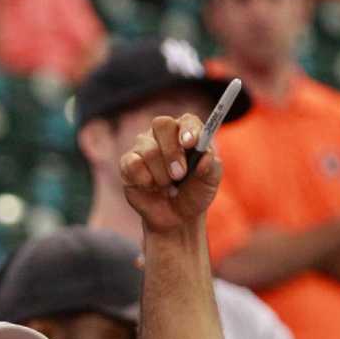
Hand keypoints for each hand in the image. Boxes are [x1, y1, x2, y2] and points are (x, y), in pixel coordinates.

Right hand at [117, 112, 218, 234]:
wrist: (175, 217)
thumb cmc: (194, 193)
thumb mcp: (210, 182)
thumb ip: (211, 166)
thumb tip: (205, 157)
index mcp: (186, 133)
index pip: (187, 121)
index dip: (188, 130)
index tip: (190, 144)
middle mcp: (163, 134)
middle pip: (162, 124)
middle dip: (172, 152)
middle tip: (179, 175)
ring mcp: (143, 147)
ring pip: (149, 149)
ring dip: (162, 174)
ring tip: (168, 188)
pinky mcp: (128, 163)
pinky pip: (133, 164)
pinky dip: (145, 180)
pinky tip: (151, 188)